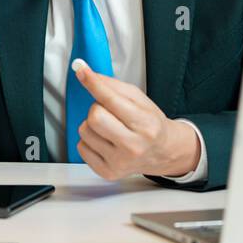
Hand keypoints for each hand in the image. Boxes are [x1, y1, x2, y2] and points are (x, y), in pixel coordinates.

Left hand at [71, 59, 200, 180]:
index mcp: (145, 124)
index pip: (111, 100)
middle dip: (96, 109)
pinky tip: (104, 141)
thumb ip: (113, 86)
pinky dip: (89, 140)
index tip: (81, 71)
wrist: (162, 152)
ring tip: (108, 128)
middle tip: (108, 112)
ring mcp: (119, 162)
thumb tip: (88, 74)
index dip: (94, 83)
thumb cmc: (150, 124)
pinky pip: (81, 147)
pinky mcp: (107, 172)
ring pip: (84, 131)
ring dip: (91, 125)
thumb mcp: (140, 100)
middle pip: (94, 117)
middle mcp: (133, 146)